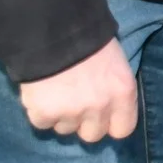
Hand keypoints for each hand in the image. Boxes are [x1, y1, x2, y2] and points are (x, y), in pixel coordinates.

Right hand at [20, 39, 139, 142]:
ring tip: (56, 91)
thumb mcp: (114, 62)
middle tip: (74, 103)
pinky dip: (39, 111)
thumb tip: (106, 110)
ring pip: (65, 129)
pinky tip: (41, 92)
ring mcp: (72, 112)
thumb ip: (113, 89)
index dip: (110, 124)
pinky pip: (41, 123)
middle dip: (82, 123)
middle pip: (92, 135)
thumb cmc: (88, 40)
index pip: (123, 129)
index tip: (101, 117)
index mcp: (123, 92)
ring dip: (60, 116)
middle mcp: (101, 107)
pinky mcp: (45, 113)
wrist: (53, 27)